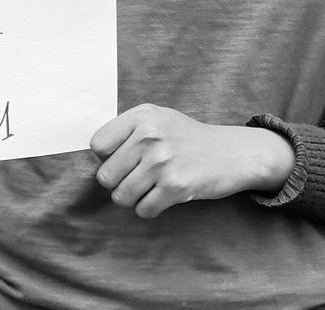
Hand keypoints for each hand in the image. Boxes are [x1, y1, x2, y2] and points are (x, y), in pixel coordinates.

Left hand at [89, 103, 294, 218]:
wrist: (230, 152)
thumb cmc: (186, 137)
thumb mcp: (157, 118)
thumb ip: (126, 129)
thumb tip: (94, 154)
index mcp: (142, 116)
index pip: (97, 145)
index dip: (106, 157)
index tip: (121, 159)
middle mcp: (150, 136)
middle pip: (105, 175)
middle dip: (117, 182)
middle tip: (135, 178)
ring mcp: (162, 162)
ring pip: (121, 196)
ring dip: (132, 198)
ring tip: (147, 187)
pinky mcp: (176, 186)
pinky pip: (143, 209)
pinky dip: (148, 208)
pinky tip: (161, 196)